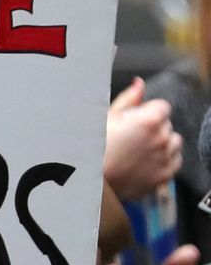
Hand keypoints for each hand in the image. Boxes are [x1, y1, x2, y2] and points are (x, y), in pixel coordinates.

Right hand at [105, 79, 181, 200]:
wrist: (91, 181)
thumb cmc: (93, 147)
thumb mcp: (106, 117)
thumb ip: (129, 98)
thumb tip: (139, 83)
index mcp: (149, 120)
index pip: (162, 106)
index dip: (146, 111)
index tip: (133, 120)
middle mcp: (162, 138)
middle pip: (166, 124)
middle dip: (153, 127)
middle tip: (130, 137)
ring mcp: (165, 157)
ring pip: (173, 142)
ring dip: (161, 142)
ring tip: (137, 150)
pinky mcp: (165, 174)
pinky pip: (174, 160)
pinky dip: (164, 160)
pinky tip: (144, 161)